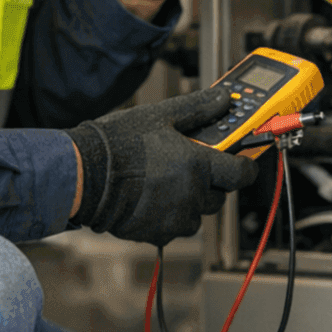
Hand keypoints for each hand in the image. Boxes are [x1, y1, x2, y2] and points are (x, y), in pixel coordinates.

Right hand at [67, 88, 258, 246]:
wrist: (86, 174)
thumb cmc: (119, 143)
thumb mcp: (161, 116)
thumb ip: (198, 108)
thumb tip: (224, 98)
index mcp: (198, 165)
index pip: (241, 174)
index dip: (245, 168)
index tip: (242, 162)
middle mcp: (191, 195)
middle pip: (219, 196)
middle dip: (212, 183)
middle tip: (192, 167)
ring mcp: (175, 218)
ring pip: (197, 214)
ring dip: (191, 202)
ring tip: (167, 183)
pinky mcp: (157, 233)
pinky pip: (174, 227)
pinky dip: (169, 216)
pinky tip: (151, 198)